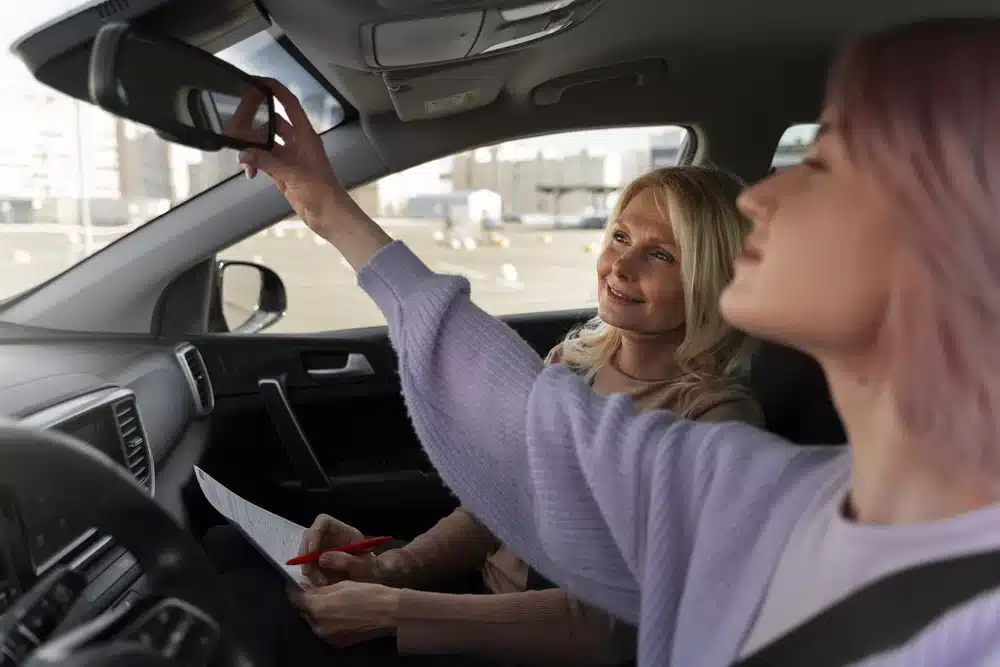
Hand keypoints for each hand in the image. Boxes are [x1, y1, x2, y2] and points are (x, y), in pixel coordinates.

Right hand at [236, 77, 346, 239]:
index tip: (258, 81)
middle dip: (255, 126)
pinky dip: (256, 164)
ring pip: (266, 144)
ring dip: (253, 149)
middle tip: (237, 127)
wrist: (329, 215)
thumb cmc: (321, 191)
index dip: (276, 90)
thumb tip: (243, 153)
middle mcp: (297, 143)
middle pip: (272, 124)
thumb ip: (267, 162)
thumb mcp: (292, 173)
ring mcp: (290, 158)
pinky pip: (265, 161)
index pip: (290, 104)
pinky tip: (249, 171)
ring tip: (242, 158)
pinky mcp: (284, 173)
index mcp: (305, 135)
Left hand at [289, 580, 399, 648]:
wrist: (388, 614)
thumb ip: (321, 588)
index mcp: (318, 607)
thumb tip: (309, 588)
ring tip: (328, 603)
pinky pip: (325, 630)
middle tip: (313, 591)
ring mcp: (327, 637)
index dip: (295, 589)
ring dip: (316, 612)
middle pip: (303, 611)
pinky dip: (326, 622)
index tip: (297, 583)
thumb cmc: (367, 593)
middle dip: (306, 601)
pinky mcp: (336, 644)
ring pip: (313, 622)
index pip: (295, 598)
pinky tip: (338, 614)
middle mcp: (318, 625)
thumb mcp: (342, 584)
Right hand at [298, 514, 379, 585]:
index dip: (314, 533)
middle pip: (309, 536)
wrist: (372, 580)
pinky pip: (308, 565)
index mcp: (344, 531)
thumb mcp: (364, 566)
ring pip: (306, 553)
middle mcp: (331, 537)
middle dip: (305, 554)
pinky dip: (311, 575)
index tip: (311, 552)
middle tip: (308, 572)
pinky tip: (322, 583)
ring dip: (309, 568)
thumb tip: (321, 558)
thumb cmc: (371, 569)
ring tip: (321, 582)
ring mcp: (323, 548)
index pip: (323, 522)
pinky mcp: (319, 561)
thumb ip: (347, 561)